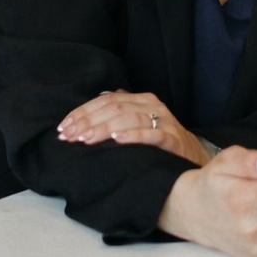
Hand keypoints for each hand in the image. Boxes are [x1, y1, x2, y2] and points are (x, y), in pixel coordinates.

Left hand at [57, 90, 209, 167]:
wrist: (192, 156)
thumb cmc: (158, 142)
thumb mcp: (137, 124)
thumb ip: (116, 116)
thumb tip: (82, 118)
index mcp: (140, 99)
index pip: (106, 100)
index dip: (82, 112)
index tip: (64, 127)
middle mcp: (152, 105)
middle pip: (114, 108)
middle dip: (88, 122)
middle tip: (69, 137)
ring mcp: (164, 120)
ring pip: (129, 118)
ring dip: (104, 128)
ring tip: (86, 139)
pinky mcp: (173, 139)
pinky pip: (152, 134)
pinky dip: (133, 136)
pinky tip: (116, 140)